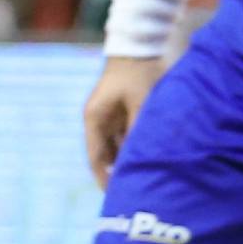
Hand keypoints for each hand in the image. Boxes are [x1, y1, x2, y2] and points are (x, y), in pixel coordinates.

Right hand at [84, 55, 163, 188]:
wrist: (139, 47)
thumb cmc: (138, 74)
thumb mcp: (141, 105)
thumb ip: (139, 132)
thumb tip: (142, 158)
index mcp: (94, 119)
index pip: (96, 157)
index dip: (103, 178)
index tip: (114, 196)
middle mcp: (98, 120)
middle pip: (104, 155)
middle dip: (116, 173)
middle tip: (131, 193)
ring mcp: (109, 116)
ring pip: (116, 147)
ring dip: (126, 160)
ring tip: (141, 180)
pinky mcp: (121, 111)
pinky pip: (125, 136)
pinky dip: (133, 148)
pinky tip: (147, 159)